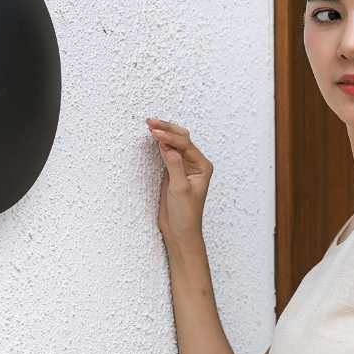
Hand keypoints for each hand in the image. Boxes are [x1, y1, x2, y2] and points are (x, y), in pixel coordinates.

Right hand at [146, 118, 212, 241]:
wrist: (180, 231)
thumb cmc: (186, 214)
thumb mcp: (180, 189)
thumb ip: (174, 165)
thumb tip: (166, 144)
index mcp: (203, 167)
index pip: (186, 145)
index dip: (170, 136)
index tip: (154, 132)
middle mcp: (196, 164)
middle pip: (182, 139)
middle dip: (167, 129)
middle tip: (150, 122)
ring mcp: (184, 166)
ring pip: (174, 143)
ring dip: (163, 133)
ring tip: (150, 125)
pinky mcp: (173, 171)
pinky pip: (167, 152)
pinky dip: (160, 144)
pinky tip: (153, 138)